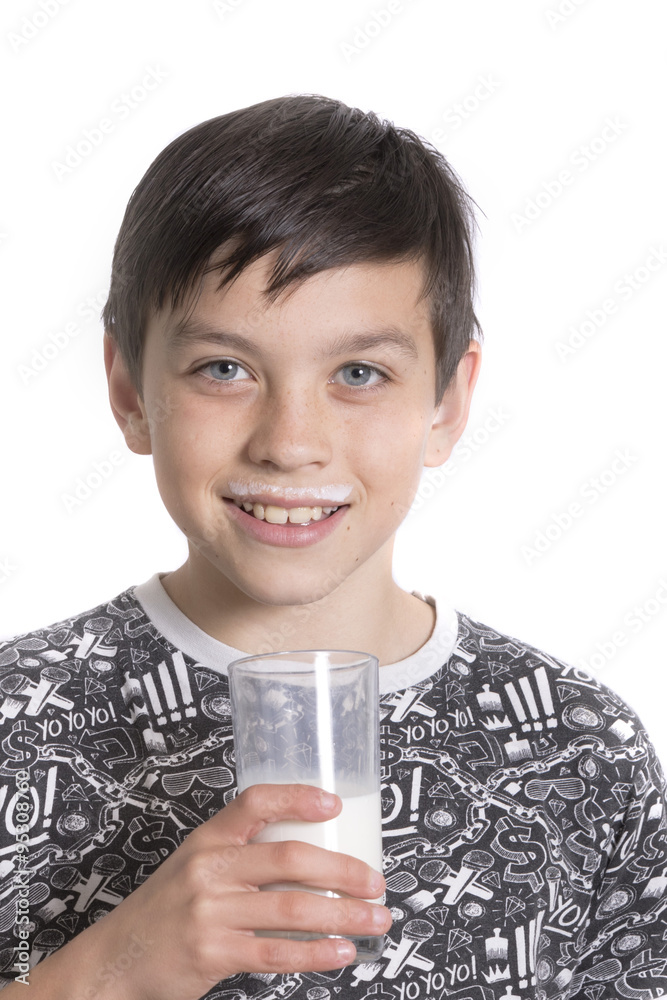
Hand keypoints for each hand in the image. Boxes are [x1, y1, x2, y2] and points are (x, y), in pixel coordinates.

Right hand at [72, 783, 390, 999]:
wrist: (114, 960)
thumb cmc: (166, 910)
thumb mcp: (195, 865)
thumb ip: (241, 856)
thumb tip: (312, 856)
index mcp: (208, 838)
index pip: (255, 802)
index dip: (297, 798)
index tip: (335, 804)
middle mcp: (209, 869)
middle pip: (289, 859)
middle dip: (343, 870)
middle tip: (376, 881)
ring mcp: (210, 911)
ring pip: (292, 909)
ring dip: (344, 915)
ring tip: (374, 919)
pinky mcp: (212, 952)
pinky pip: (275, 952)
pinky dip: (316, 954)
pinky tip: (341, 952)